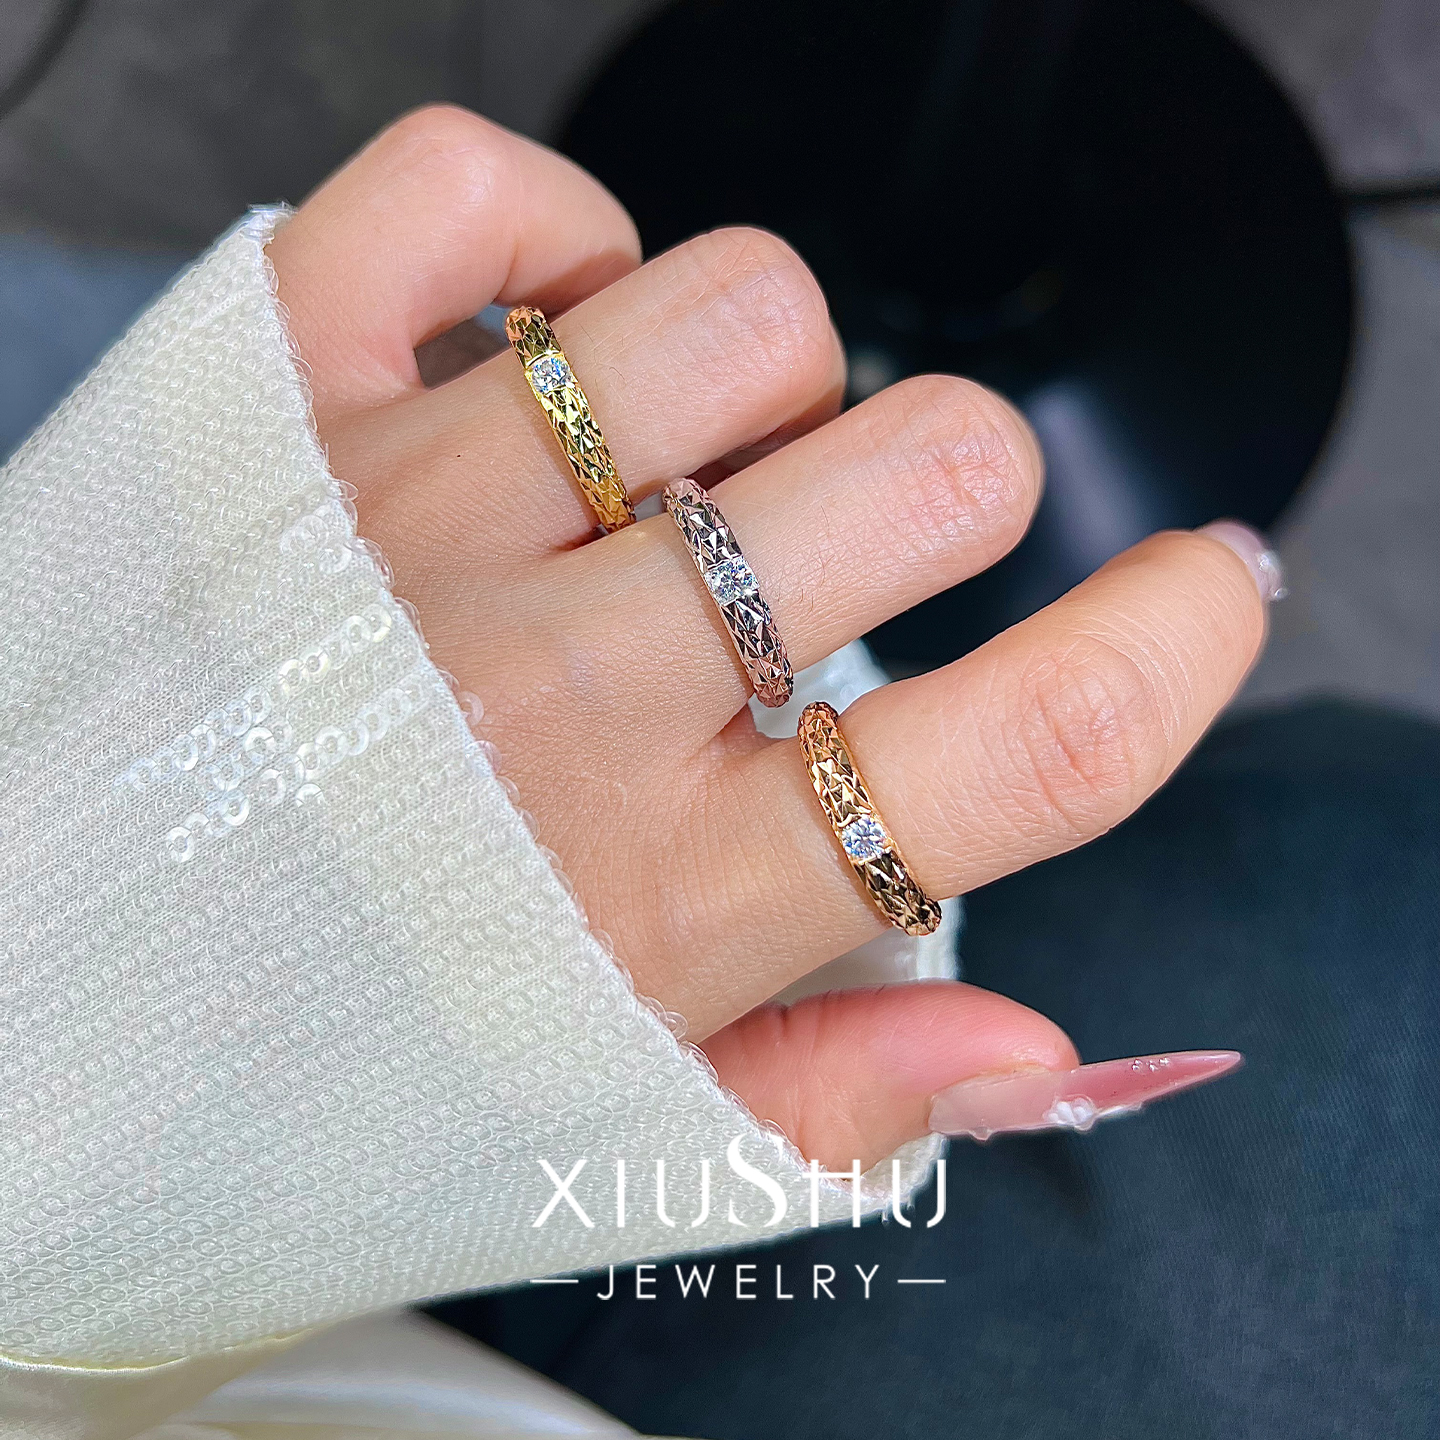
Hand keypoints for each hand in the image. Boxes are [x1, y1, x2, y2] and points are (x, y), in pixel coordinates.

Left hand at [267, 106, 1271, 1169]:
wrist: (0, 1038)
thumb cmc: (292, 1088)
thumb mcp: (587, 1156)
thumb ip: (827, 1103)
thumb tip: (1032, 1047)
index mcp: (665, 895)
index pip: (1033, 745)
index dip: (1179, 643)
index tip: (1208, 588)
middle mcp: (559, 695)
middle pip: (928, 466)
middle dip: (950, 494)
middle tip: (853, 560)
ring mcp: (410, 529)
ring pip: (739, 309)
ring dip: (765, 381)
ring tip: (677, 476)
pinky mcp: (263, 410)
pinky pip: (468, 200)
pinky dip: (548, 235)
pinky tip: (546, 346)